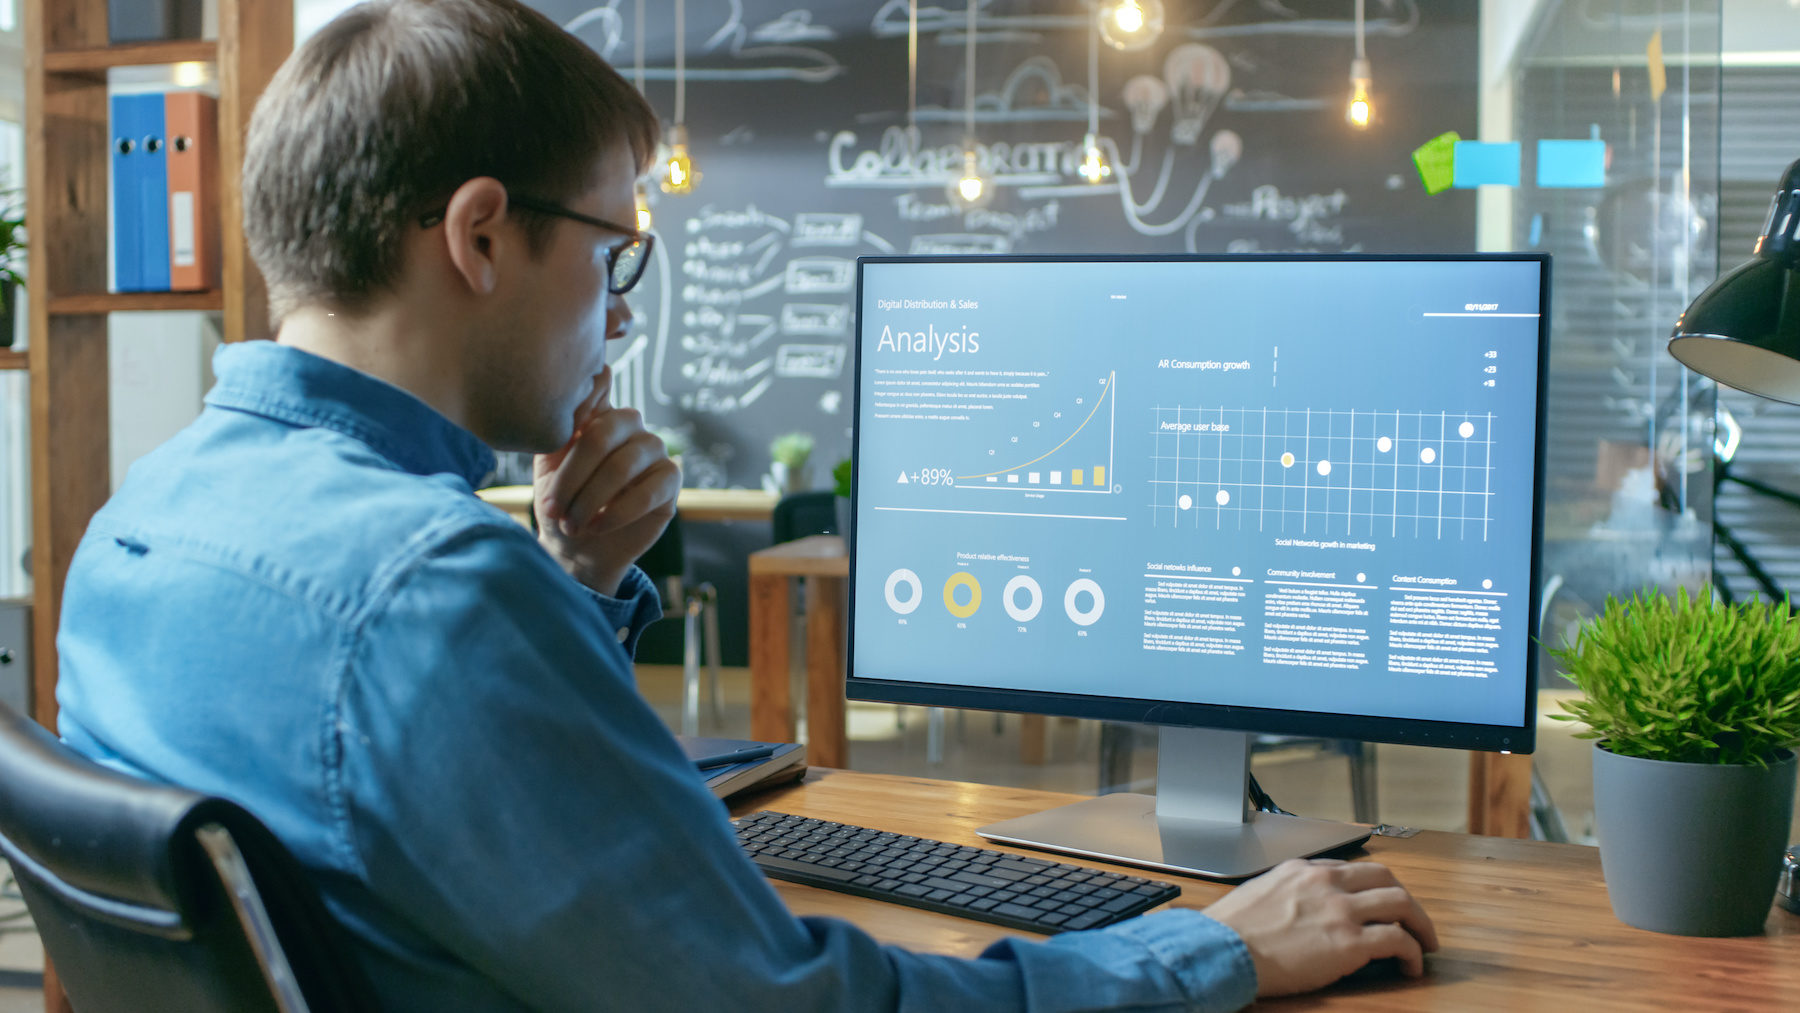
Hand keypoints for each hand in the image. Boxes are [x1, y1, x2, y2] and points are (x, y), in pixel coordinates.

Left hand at [533, 367, 679, 596]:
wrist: (577, 549)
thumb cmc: (560, 503)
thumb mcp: (547, 466)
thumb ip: (559, 428)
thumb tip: (582, 388)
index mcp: (597, 413)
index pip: (599, 383)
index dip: (580, 402)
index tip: (560, 437)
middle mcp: (629, 424)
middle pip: (603, 433)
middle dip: (572, 477)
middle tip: (553, 508)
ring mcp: (653, 449)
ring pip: (623, 465)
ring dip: (591, 499)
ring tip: (573, 523)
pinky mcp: (671, 479)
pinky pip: (648, 491)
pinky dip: (617, 512)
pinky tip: (597, 526)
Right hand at [1203, 858, 1438, 996]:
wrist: (1223, 949)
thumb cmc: (1231, 930)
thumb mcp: (1260, 892)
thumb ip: (1288, 891)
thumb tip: (1299, 906)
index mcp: (1303, 870)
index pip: (1352, 869)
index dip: (1373, 887)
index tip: (1379, 903)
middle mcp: (1327, 883)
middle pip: (1386, 878)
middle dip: (1406, 900)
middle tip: (1415, 920)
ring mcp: (1340, 910)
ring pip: (1401, 903)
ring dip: (1420, 924)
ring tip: (1425, 943)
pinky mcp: (1350, 942)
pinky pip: (1397, 941)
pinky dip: (1412, 953)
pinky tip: (1411, 965)